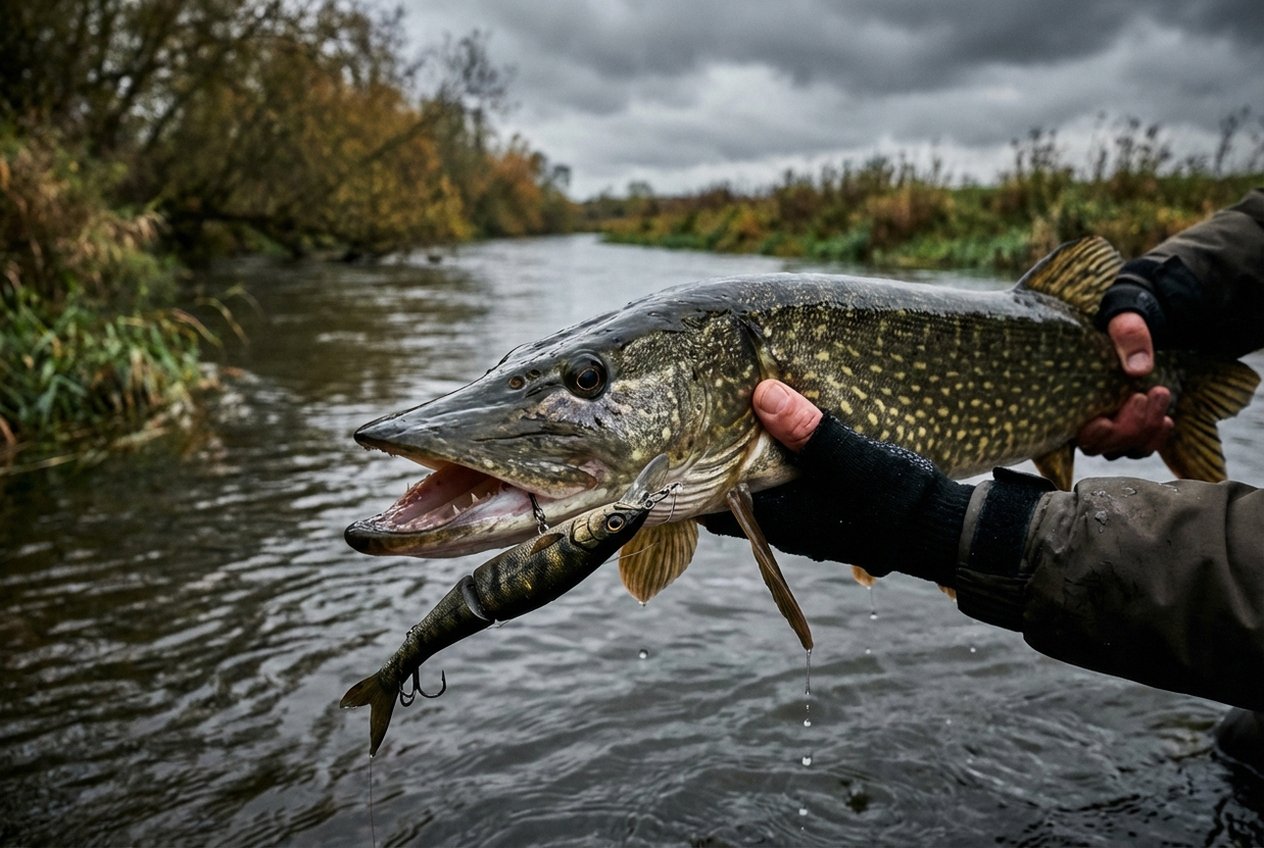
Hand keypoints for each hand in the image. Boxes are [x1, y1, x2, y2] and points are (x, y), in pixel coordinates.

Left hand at [701, 380, 972, 584]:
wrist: (942, 529)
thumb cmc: (894, 498)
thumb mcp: (851, 457)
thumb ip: (807, 429)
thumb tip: (762, 394)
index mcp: (777, 516)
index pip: (707, 503)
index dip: (684, 477)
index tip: (669, 443)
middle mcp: (783, 526)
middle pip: (728, 495)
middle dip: (711, 465)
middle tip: (693, 423)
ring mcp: (803, 523)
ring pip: (756, 492)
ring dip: (743, 464)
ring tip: (729, 422)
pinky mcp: (823, 514)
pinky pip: (781, 490)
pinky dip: (771, 467)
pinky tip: (778, 436)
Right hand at [1076, 312, 1173, 458]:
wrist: (1140, 325)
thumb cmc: (1122, 321)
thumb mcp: (1125, 320)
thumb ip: (1129, 336)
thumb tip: (1138, 368)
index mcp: (1071, 395)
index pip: (1074, 432)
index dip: (1090, 435)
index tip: (1105, 420)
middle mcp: (1087, 418)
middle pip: (1103, 446)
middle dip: (1128, 426)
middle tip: (1144, 396)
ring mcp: (1111, 426)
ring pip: (1126, 448)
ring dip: (1145, 429)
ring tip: (1159, 395)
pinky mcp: (1132, 427)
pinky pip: (1142, 446)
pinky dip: (1156, 437)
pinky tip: (1166, 419)